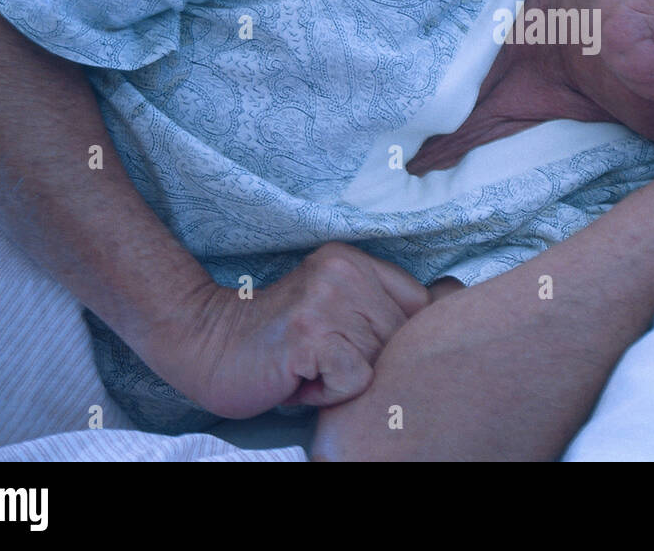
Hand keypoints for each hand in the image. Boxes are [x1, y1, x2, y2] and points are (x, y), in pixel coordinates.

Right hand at [154, 241, 433, 419]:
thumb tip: (451, 308)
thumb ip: (383, 311)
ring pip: (381, 361)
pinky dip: (328, 393)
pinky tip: (297, 378)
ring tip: (307, 367)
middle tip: (320, 360)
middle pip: (403, 338)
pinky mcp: (312, 332)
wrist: (202, 346)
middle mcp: (346, 271)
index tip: (353, 348)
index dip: (398, 340)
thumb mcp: (337, 311)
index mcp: (355, 261)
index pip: (422, 304)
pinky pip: (356, 380)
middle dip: (367, 364)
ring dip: (345, 379)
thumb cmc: (276, 343)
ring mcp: (328, 299)